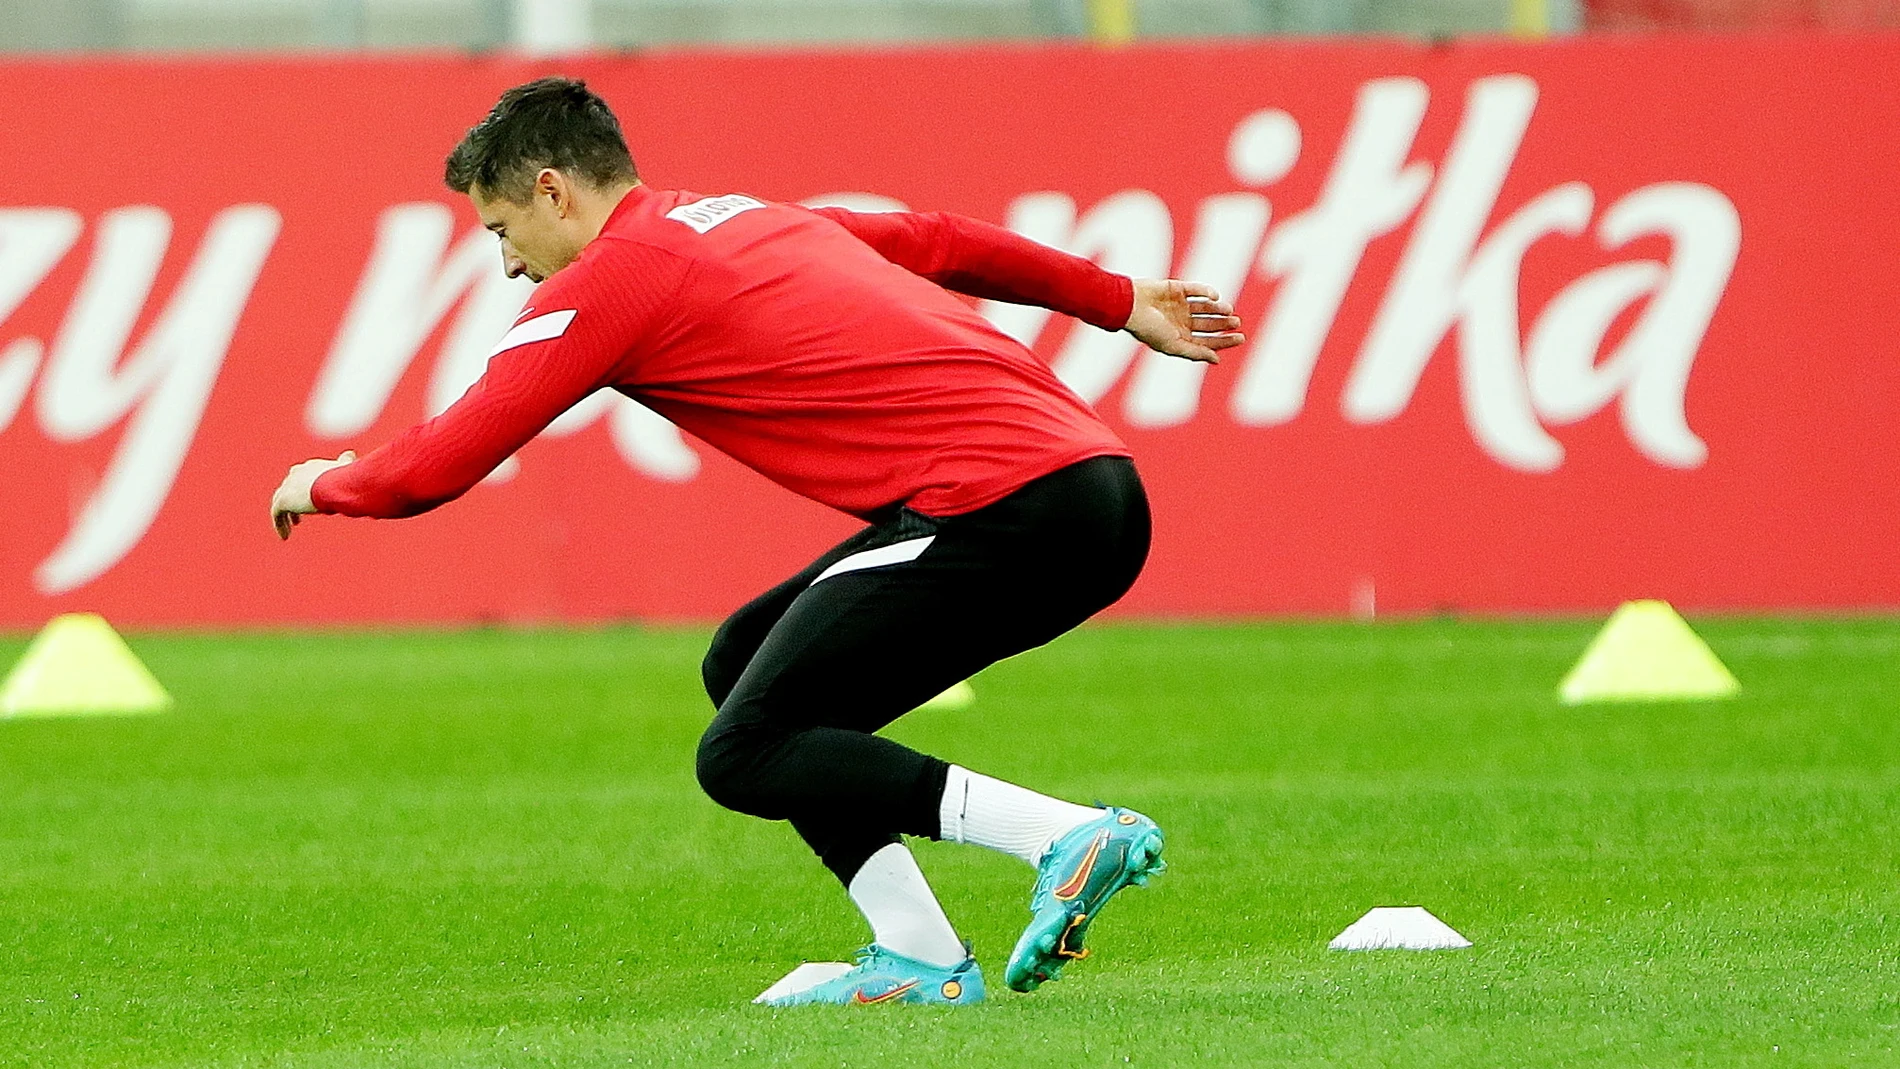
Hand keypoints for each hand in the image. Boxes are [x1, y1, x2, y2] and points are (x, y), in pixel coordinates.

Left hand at [271, 451, 355, 540]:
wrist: (333, 484)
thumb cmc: (343, 478)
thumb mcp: (345, 469)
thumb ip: (345, 462)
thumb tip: (350, 454)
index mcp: (309, 468)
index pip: (300, 478)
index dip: (303, 490)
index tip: (308, 502)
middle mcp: (295, 475)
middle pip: (287, 490)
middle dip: (291, 505)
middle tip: (296, 519)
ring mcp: (287, 487)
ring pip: (280, 504)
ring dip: (285, 518)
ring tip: (289, 530)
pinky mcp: (283, 500)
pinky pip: (276, 515)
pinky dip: (279, 525)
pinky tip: (284, 537)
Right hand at [1124, 278, 1244, 363]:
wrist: (1130, 305)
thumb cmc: (1149, 329)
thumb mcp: (1173, 345)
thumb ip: (1195, 352)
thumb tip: (1217, 359)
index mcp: (1179, 338)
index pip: (1207, 341)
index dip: (1224, 341)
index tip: (1241, 338)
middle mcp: (1181, 323)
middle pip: (1208, 325)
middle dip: (1224, 324)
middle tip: (1237, 322)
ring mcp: (1179, 306)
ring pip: (1205, 307)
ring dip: (1218, 309)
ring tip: (1229, 310)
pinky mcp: (1176, 289)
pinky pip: (1196, 290)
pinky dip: (1207, 292)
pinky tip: (1215, 297)